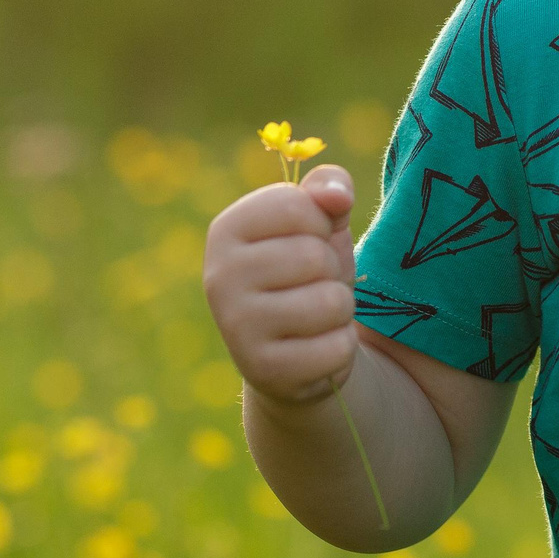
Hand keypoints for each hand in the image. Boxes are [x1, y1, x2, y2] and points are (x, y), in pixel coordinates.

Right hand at [204, 164, 360, 407]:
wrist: (297, 350)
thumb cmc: (308, 275)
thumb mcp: (320, 223)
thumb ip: (329, 187)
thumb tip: (337, 196)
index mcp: (226, 230)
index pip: (297, 205)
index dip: (321, 224)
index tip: (307, 241)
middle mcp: (219, 276)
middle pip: (314, 256)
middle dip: (332, 272)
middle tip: (311, 286)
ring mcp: (236, 326)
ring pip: (330, 302)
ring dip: (339, 310)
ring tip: (314, 317)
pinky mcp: (262, 370)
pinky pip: (335, 347)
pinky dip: (339, 348)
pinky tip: (313, 349)